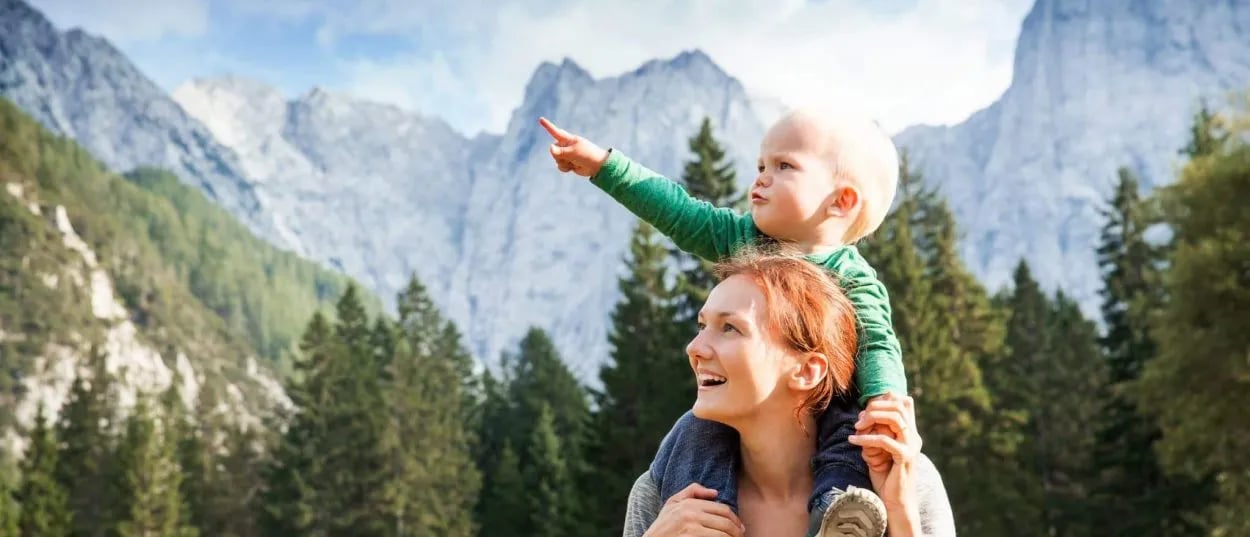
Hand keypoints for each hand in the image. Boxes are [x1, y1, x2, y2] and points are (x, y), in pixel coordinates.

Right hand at [539, 117, 609, 176]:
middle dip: (559, 156)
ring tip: (574, 162)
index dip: (547, 126)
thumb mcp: (572, 152)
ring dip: (563, 163)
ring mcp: (566, 154)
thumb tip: (550, 148)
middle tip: (571, 156)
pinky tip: (572, 167)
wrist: (596, 166)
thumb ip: (560, 151)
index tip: (541, 119)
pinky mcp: (568, 162)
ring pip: (556, 159)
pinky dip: (565, 168)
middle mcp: (566, 145)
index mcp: (568, 139)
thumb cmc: (586, 155)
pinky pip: (560, 166)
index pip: (555, 131)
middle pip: (554, 150)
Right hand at [643, 483, 745, 536]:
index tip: (739, 528)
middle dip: (737, 531)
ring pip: (723, 534)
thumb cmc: (662, 526)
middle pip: (725, 522)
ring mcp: (691, 529)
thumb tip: (715, 492)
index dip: (735, 519)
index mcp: (689, 504)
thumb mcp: (672, 504)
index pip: (722, 509)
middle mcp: (691, 514)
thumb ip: (691, 492)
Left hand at [849, 393, 921, 533]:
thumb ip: (876, 432)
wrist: (896, 502)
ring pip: (895, 417)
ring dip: (872, 418)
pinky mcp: (905, 457)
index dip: (885, 398)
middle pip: (899, 405)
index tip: (866, 407)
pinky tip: (853, 441)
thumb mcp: (878, 450)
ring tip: (856, 427)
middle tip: (858, 419)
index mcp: (910, 432)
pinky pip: (884, 440)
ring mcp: (911, 446)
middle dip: (875, 407)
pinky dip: (866, 438)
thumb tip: (862, 415)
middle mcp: (913, 436)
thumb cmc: (885, 477)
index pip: (904, 402)